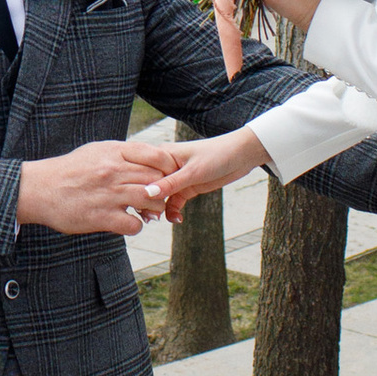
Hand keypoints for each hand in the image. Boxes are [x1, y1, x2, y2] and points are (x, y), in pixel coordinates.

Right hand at [17, 139, 183, 238]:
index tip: (166, 176)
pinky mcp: (102, 217)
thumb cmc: (70, 170)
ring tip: (146, 212)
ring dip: (154, 209)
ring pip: (152, 201)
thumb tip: (148, 158)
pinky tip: (127, 222)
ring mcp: (109, 194)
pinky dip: (136, 225)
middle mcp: (114, 171)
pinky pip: (135, 224)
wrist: (40, 189)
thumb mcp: (96, 151)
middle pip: (157, 179)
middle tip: (158, 197)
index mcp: (114, 152)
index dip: (168, 167)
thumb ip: (122, 153)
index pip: (156, 155)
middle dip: (163, 189)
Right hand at [132, 125, 262, 216]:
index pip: (141, 172)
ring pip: (159, 197)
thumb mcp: (193, 171)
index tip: (135, 204)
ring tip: (160, 220)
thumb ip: (171, 184)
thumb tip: (148, 193)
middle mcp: (164, 166)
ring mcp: (175, 178)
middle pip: (147, 186)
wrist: (241, 156)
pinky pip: (172, 203)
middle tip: (149, 217)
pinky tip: (177, 220)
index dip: (136, 188)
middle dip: (146, 202)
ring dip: (159, 209)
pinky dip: (172, 212)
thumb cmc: (216, 155)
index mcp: (161, 155)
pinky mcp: (186, 188)